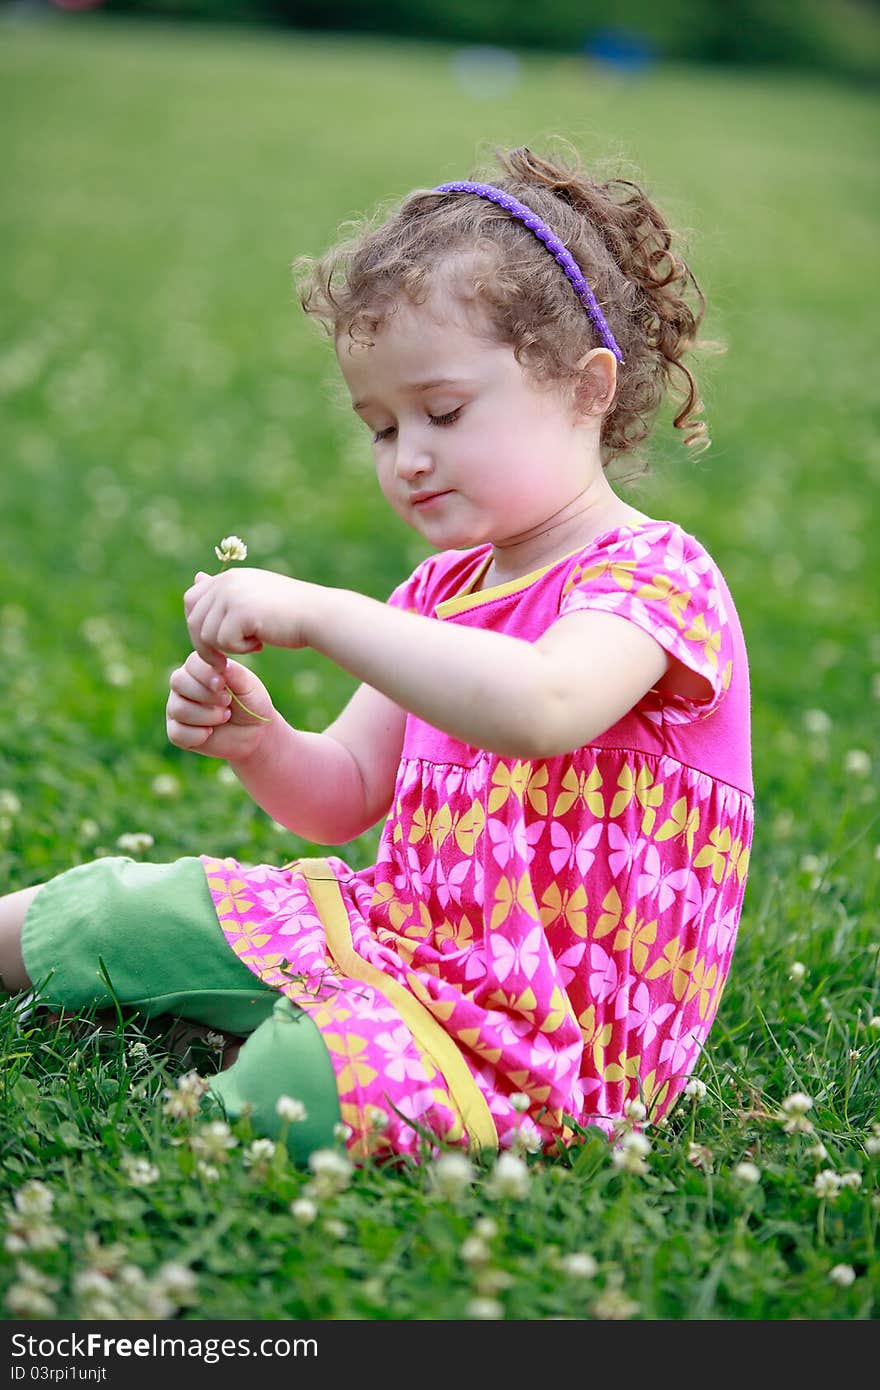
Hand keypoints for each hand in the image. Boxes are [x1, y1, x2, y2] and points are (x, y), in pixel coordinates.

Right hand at [166, 652, 274, 760]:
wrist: (254, 733)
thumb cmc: (250, 703)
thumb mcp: (249, 687)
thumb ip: (235, 674)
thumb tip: (220, 665)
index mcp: (199, 667)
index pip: (192, 663)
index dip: (206, 674)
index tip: (223, 685)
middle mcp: (183, 685)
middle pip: (178, 682)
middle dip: (206, 695)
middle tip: (227, 702)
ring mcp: (176, 707)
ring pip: (178, 709)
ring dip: (207, 716)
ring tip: (225, 716)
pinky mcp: (176, 732)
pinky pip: (177, 733)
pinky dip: (198, 735)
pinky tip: (210, 733)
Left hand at [183, 568, 313, 667]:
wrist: (317, 615)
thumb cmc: (288, 612)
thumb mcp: (252, 598)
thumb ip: (224, 593)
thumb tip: (197, 576)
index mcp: (228, 577)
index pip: (192, 600)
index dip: (199, 624)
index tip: (216, 642)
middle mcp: (226, 582)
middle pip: (194, 621)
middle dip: (206, 645)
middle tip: (227, 658)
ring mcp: (232, 595)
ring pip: (206, 635)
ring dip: (227, 648)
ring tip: (253, 644)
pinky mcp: (241, 612)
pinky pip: (223, 642)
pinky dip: (240, 650)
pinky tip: (261, 644)